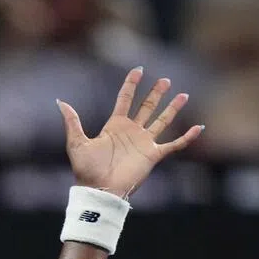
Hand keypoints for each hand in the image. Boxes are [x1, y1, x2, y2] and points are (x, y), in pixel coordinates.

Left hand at [57, 67, 202, 197]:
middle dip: (155, 94)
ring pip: (162, 121)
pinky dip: (186, 137)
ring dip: (172, 109)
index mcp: (114, 126)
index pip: (125, 99)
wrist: (99, 189)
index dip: (131, 84)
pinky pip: (174, 144)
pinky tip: (198, 128)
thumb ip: (72, 121)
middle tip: (165, 80)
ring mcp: (143, 143)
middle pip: (147, 107)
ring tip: (183, 95)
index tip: (138, 69)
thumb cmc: (86, 169)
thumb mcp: (76, 142)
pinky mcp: (153, 156)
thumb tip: (60, 101)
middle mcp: (131, 132)